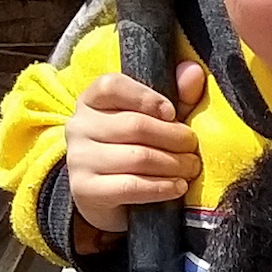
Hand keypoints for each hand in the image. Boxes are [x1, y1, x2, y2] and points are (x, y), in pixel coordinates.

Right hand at [65, 62, 206, 238]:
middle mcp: (79, 126)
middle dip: (174, 137)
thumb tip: (193, 71)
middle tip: (193, 148)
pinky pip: (130, 186)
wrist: (116, 201)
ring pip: (137, 157)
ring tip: (190, 168)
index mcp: (92, 101)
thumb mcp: (161, 121)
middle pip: (134, 125)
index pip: (111, 86)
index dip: (146, 97)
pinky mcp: (85, 190)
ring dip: (174, 164)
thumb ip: (179, 96)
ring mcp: (78, 159)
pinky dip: (162, 187)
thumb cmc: (141, 150)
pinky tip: (178, 187)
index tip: (172, 113)